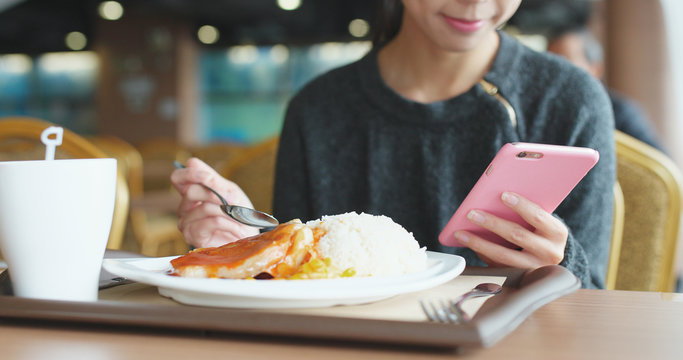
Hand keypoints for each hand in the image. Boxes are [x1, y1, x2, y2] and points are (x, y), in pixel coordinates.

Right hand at [170, 157, 258, 247]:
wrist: (248, 236)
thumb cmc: (238, 213)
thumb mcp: (229, 191)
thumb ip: (212, 179)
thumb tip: (191, 162)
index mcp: (192, 193)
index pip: (178, 177)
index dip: (192, 174)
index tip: (210, 178)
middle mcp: (184, 207)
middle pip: (191, 191)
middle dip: (216, 194)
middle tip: (232, 201)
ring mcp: (186, 222)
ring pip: (203, 208)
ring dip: (227, 212)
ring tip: (238, 218)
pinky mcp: (192, 236)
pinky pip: (210, 222)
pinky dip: (228, 224)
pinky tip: (235, 228)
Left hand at [453, 192, 567, 267]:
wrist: (548, 255)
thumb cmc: (540, 230)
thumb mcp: (541, 221)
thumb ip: (526, 212)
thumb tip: (494, 197)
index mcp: (557, 233)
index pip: (538, 217)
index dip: (521, 206)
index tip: (503, 195)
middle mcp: (550, 253)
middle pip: (517, 236)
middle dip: (493, 223)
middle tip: (472, 214)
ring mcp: (534, 268)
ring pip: (503, 255)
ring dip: (479, 243)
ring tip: (461, 232)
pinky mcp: (520, 277)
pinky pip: (497, 265)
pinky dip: (481, 253)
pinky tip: (468, 243)